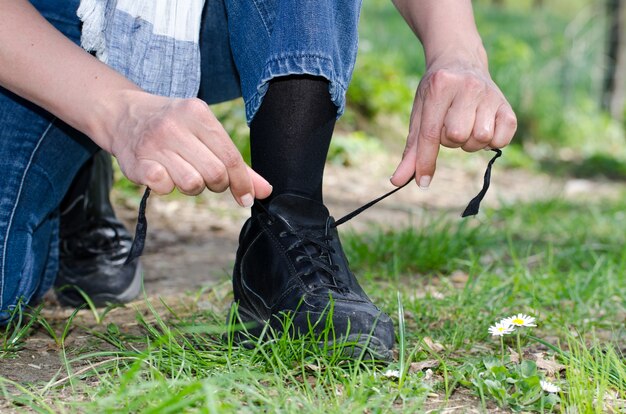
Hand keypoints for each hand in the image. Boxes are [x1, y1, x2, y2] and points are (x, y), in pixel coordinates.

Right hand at [99, 91, 271, 205]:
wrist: (123, 115)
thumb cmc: (174, 126)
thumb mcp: (206, 132)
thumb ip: (236, 163)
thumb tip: (265, 191)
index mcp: (197, 112)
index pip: (230, 156)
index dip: (242, 182)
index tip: (247, 198)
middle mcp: (174, 125)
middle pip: (214, 174)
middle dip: (217, 184)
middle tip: (206, 177)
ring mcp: (153, 143)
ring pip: (192, 184)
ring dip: (192, 186)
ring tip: (183, 172)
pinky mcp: (136, 162)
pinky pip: (164, 188)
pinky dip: (167, 188)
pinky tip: (163, 174)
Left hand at [390, 57, 516, 187]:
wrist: (460, 59)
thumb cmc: (435, 93)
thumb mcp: (419, 113)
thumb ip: (411, 149)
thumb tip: (397, 181)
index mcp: (440, 86)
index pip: (431, 133)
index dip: (425, 162)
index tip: (422, 183)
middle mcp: (468, 87)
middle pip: (457, 137)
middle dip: (450, 140)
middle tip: (449, 124)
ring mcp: (490, 94)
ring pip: (480, 139)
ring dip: (469, 142)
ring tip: (466, 125)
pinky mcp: (507, 105)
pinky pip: (501, 140)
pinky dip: (491, 142)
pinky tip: (483, 127)